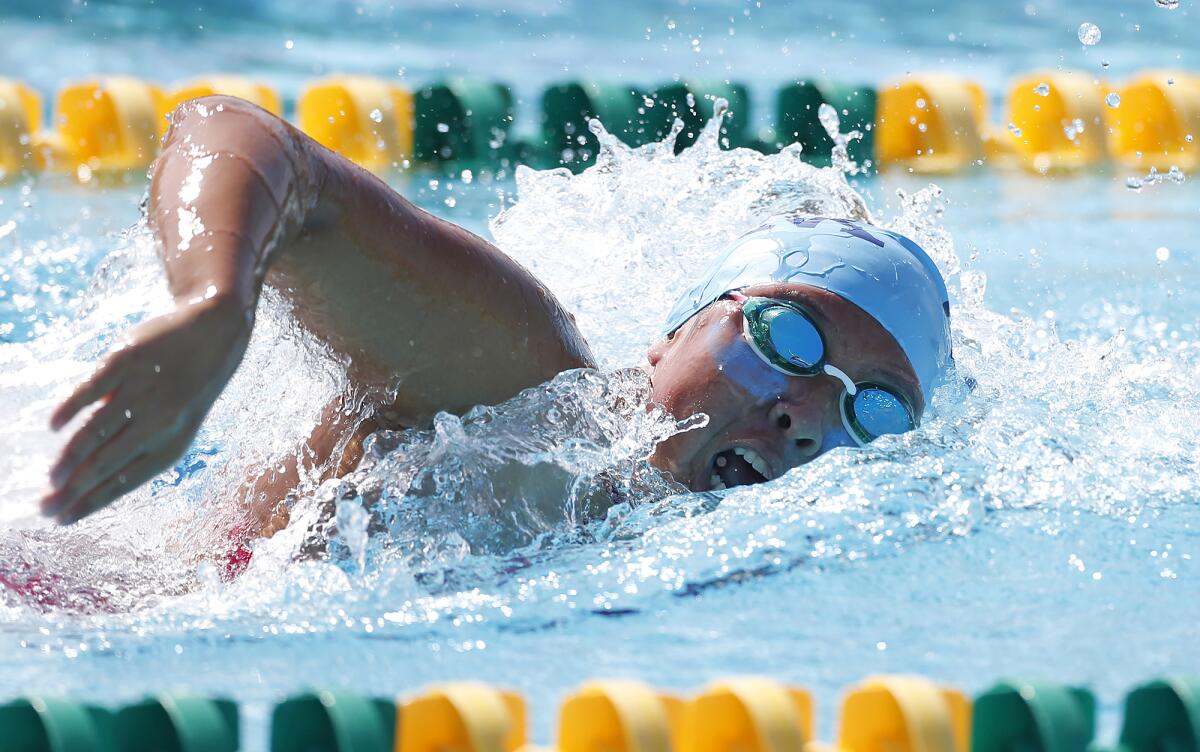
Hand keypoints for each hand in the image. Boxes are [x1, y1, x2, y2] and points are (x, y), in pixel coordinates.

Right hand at [42, 295, 251, 523]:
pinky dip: (70, 409)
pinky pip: (91, 390)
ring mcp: (141, 391)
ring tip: (50, 478)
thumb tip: (85, 480)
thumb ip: (137, 450)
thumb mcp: (175, 427)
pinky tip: (53, 426)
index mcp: (171, 444)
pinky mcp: (126, 361)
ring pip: (96, 432)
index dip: (90, 503)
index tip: (61, 519)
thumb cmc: (185, 391)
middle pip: (106, 463)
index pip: (124, 483)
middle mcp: (159, 421)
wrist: (213, 333)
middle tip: (43, 506)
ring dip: (69, 459)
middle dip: (71, 490)